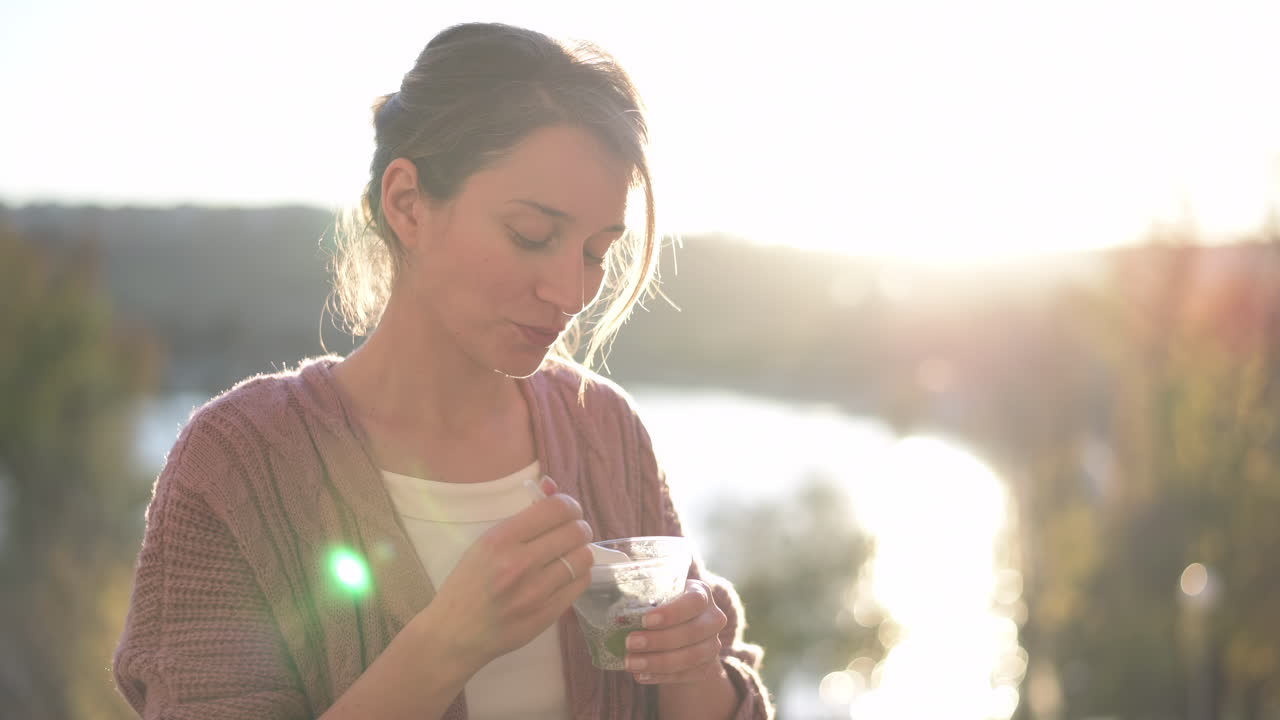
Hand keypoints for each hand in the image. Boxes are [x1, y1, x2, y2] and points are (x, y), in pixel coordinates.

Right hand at [421, 477, 593, 668]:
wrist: (454, 633)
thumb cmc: (467, 584)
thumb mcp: (485, 543)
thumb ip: (522, 518)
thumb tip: (552, 487)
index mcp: (501, 540)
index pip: (556, 509)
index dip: (569, 505)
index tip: (567, 511)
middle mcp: (520, 564)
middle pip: (576, 531)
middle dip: (578, 527)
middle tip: (571, 532)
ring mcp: (536, 592)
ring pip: (584, 558)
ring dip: (581, 551)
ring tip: (569, 554)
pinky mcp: (547, 614)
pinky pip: (581, 584)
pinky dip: (579, 574)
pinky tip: (567, 574)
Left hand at [622, 579, 726, 683]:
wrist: (682, 628)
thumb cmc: (662, 606)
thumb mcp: (656, 594)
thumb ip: (641, 595)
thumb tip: (607, 596)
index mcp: (701, 594)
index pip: (694, 602)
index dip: (671, 613)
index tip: (645, 620)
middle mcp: (713, 619)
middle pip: (693, 632)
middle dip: (659, 640)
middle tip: (629, 643)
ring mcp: (713, 645)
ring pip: (691, 657)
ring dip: (657, 662)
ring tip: (630, 663)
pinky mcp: (707, 667)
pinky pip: (685, 675)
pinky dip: (661, 677)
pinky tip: (640, 675)